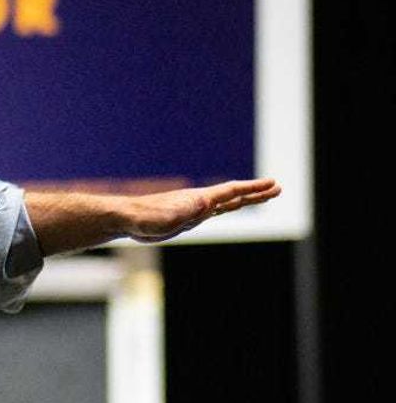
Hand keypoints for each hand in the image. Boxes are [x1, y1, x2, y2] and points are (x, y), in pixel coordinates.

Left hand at [122, 178, 281, 242]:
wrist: (126, 218)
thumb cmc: (145, 217)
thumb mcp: (169, 216)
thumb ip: (187, 210)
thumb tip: (206, 204)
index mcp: (199, 199)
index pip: (232, 192)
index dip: (253, 189)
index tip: (273, 184)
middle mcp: (199, 202)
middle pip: (234, 196)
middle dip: (256, 193)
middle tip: (277, 188)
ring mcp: (193, 210)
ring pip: (225, 204)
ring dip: (244, 200)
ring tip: (262, 196)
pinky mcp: (185, 219)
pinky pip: (212, 213)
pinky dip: (226, 209)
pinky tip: (228, 208)